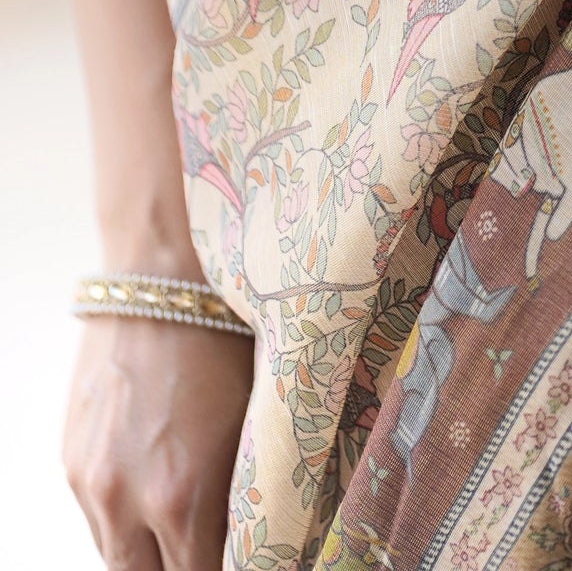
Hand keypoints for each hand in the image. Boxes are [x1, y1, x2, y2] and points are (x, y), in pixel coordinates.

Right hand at [64, 318, 251, 570]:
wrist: (162, 282)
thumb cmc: (223, 342)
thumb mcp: (248, 425)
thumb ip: (237, 495)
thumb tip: (244, 537)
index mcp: (182, 497)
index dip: (226, 568)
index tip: (240, 557)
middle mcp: (127, 502)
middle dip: (180, 569)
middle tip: (207, 547)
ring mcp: (91, 484)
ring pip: (115, 558)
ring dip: (146, 555)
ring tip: (181, 529)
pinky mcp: (69, 462)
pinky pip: (96, 519)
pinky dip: (123, 522)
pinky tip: (152, 496)